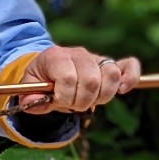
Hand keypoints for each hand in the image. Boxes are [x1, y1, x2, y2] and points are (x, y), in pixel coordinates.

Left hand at [19, 46, 141, 113]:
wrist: (49, 69)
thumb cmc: (41, 80)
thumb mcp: (28, 88)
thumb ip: (28, 99)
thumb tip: (32, 103)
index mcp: (56, 56)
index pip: (68, 77)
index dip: (64, 96)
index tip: (57, 101)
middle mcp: (79, 54)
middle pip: (92, 80)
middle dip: (82, 101)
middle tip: (73, 105)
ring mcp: (96, 58)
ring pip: (111, 75)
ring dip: (102, 96)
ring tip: (89, 101)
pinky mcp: (110, 65)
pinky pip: (129, 65)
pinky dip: (131, 78)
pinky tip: (123, 90)